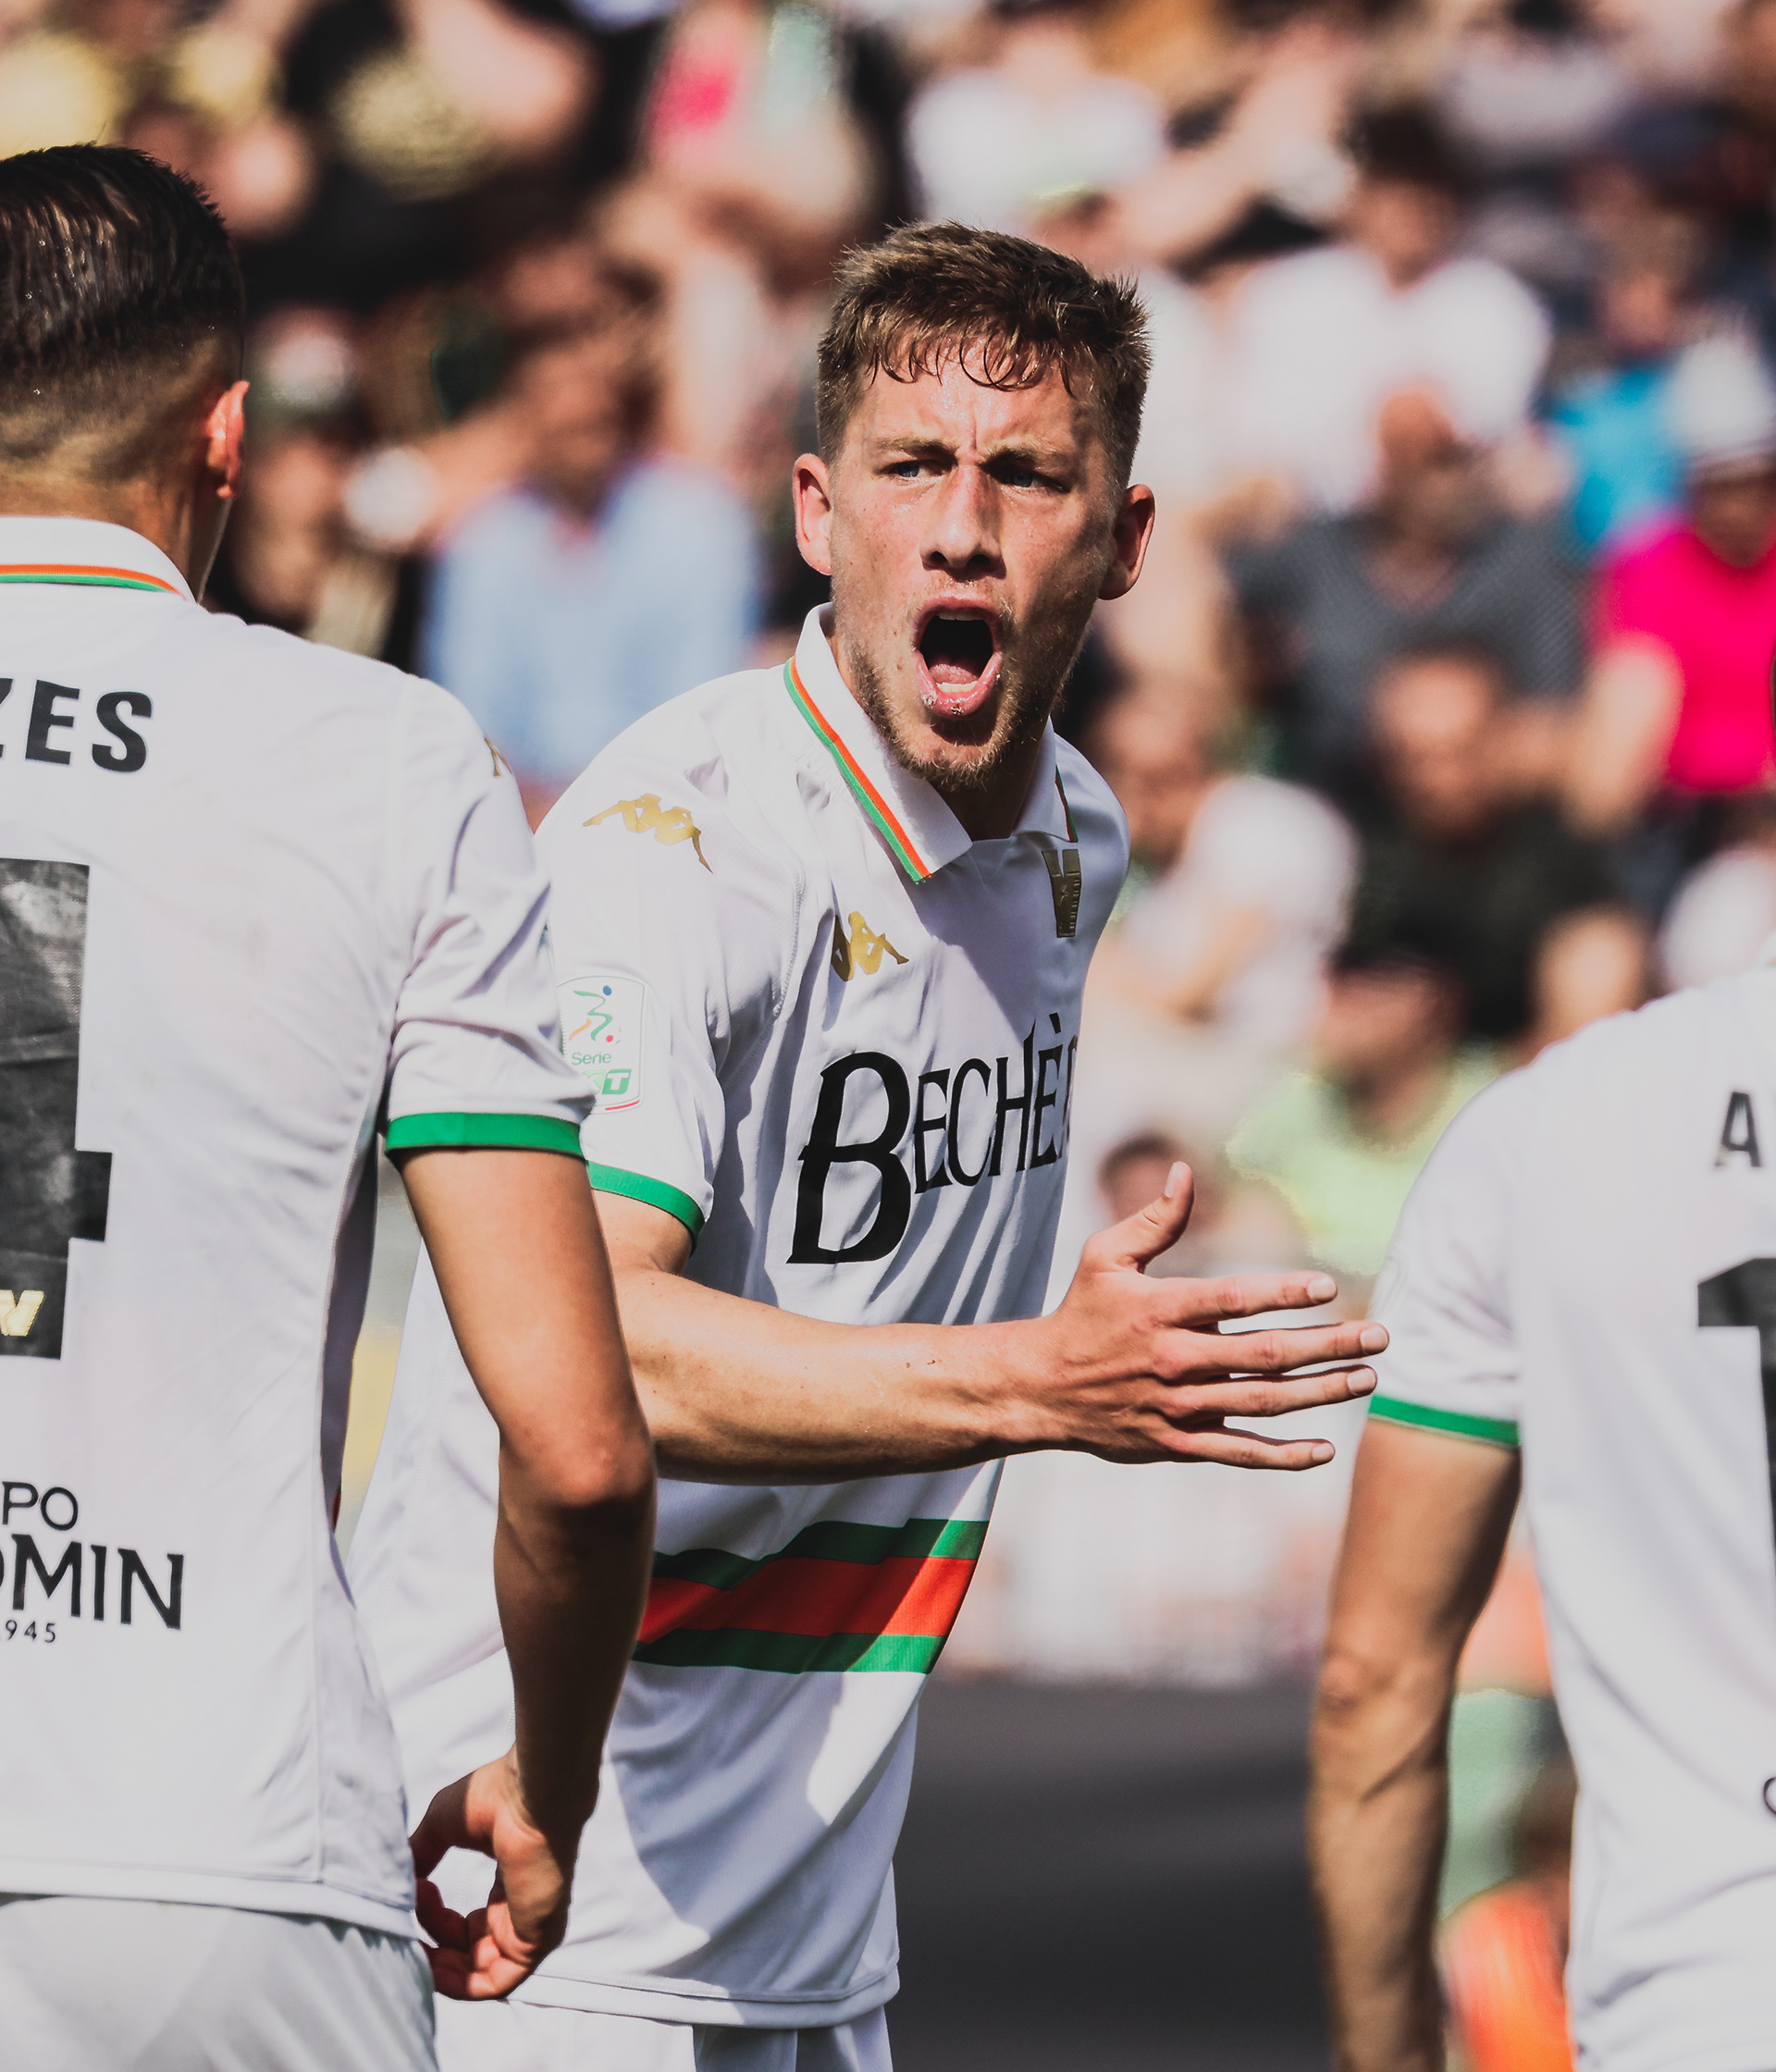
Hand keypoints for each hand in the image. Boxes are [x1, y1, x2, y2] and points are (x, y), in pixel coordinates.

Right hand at [409, 1749, 582, 1999]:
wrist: (528, 1794)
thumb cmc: (493, 1797)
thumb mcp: (442, 1826)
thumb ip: (422, 1855)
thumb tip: (402, 1881)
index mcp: (509, 1883)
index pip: (468, 1924)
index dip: (433, 1919)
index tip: (414, 1891)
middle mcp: (522, 1909)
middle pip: (472, 1953)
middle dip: (433, 1949)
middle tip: (406, 1933)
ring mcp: (532, 1927)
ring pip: (481, 1973)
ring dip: (441, 1970)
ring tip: (414, 1949)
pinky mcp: (536, 1940)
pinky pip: (496, 1981)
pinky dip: (461, 1983)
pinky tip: (433, 1966)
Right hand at [1022, 1162, 1382, 1466]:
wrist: (1041, 1388)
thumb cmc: (1080, 1313)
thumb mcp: (1104, 1257)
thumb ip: (1153, 1220)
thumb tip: (1185, 1171)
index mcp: (1160, 1310)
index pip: (1232, 1298)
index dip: (1282, 1293)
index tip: (1329, 1287)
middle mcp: (1174, 1360)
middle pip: (1264, 1354)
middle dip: (1328, 1345)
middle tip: (1379, 1336)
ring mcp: (1178, 1406)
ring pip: (1263, 1403)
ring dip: (1321, 1392)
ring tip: (1367, 1378)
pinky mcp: (1177, 1443)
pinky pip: (1239, 1452)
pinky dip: (1283, 1456)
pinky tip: (1324, 1448)